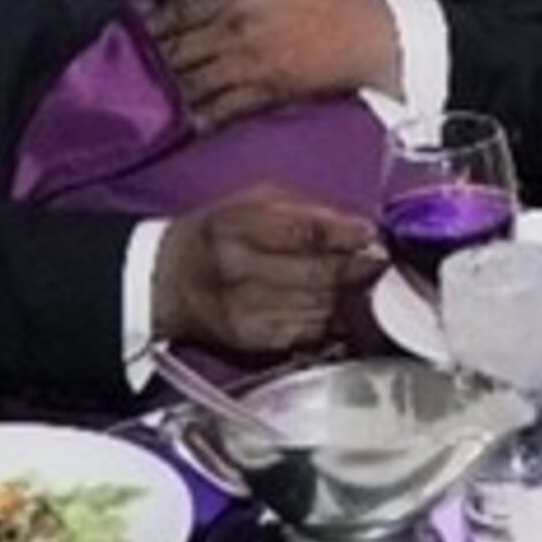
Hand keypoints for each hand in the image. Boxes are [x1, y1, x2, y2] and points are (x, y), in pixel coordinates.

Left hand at [150, 0, 401, 130]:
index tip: (125, 40)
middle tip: (119, 81)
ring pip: (191, 80)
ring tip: (140, 108)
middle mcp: (234, 25)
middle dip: (146, 66)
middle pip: (175, 48)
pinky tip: (182, 127)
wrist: (369, 32)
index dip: (147, 29)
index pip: (176, 12)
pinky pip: (222, 108)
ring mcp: (249, 60)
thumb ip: (228, 0)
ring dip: (165, 96)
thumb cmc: (325, 6)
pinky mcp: (266, 90)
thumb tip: (185, 7)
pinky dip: (199, 118)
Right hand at [155, 187, 375, 352]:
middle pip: (317, 274)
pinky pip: (308, 332)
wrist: (169, 279)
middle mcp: (236, 270)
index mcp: (235, 225)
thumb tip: (357, 228)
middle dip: (353, 267)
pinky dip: (324, 318)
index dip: (344, 235)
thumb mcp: (253, 201)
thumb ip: (305, 211)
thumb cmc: (218, 232)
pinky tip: (321, 303)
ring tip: (343, 279)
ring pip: (319, 306)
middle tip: (372, 258)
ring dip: (340, 294)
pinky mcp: (252, 340)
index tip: (369, 235)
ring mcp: (244, 311)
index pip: (303, 232)